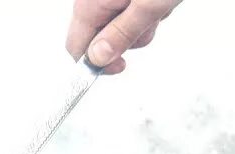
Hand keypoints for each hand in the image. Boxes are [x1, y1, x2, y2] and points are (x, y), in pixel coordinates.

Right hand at [65, 0, 182, 73]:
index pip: (76, 48)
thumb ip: (122, 34)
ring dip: (139, 21)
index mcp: (90, 3)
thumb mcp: (150, 5)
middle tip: (150, 23)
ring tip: (158, 3)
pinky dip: (142, 6)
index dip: (96, 63)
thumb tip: (98, 59)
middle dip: (127, 37)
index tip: (120, 66)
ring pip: (115, 21)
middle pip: (98, 35)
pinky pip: (124, 6)